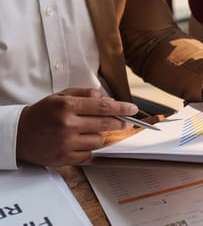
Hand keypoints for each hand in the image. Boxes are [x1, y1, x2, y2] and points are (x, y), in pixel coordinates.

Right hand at [16, 88, 137, 166]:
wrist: (19, 135)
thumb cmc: (43, 113)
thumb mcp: (61, 96)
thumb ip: (86, 94)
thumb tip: (108, 99)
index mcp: (67, 106)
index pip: (103, 107)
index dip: (122, 108)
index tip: (133, 109)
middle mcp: (67, 125)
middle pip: (106, 124)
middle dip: (121, 122)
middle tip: (127, 122)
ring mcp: (66, 143)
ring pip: (100, 140)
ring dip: (103, 135)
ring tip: (93, 131)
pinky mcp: (64, 158)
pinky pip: (90, 154)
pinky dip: (92, 148)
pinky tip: (85, 142)